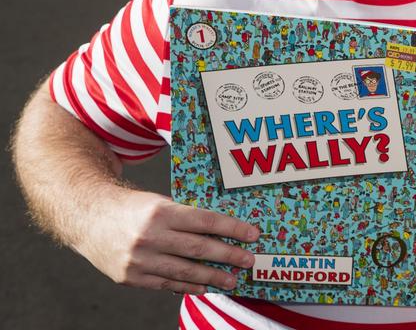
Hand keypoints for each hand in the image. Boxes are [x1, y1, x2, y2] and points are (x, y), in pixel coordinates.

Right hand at [80, 187, 258, 293]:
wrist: (88, 219)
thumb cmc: (132, 208)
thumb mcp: (159, 203)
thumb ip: (186, 217)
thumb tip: (223, 232)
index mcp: (160, 212)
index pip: (205, 222)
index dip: (232, 229)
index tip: (253, 234)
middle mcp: (149, 236)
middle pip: (198, 249)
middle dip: (228, 255)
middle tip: (249, 260)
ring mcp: (138, 259)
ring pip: (184, 271)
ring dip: (212, 277)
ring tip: (232, 279)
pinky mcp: (129, 277)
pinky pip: (165, 284)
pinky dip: (187, 286)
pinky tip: (204, 287)